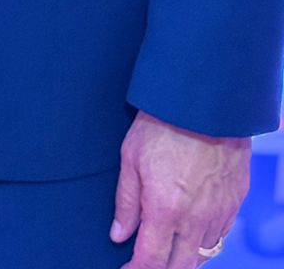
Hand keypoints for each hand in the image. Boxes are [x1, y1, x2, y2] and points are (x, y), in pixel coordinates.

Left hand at [111, 111, 249, 267]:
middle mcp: (195, 219)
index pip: (150, 260)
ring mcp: (219, 212)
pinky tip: (193, 229)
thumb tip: (118, 234)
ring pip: (203, 253)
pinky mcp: (236, 201)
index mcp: (165, 210)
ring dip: (184, 257)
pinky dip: (205, 239)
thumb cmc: (162, 124)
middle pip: (180, 267)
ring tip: (168, 246)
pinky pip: (221, 234)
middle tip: (146, 262)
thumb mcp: (130, 158)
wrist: (204, 102)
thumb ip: (126, 201)